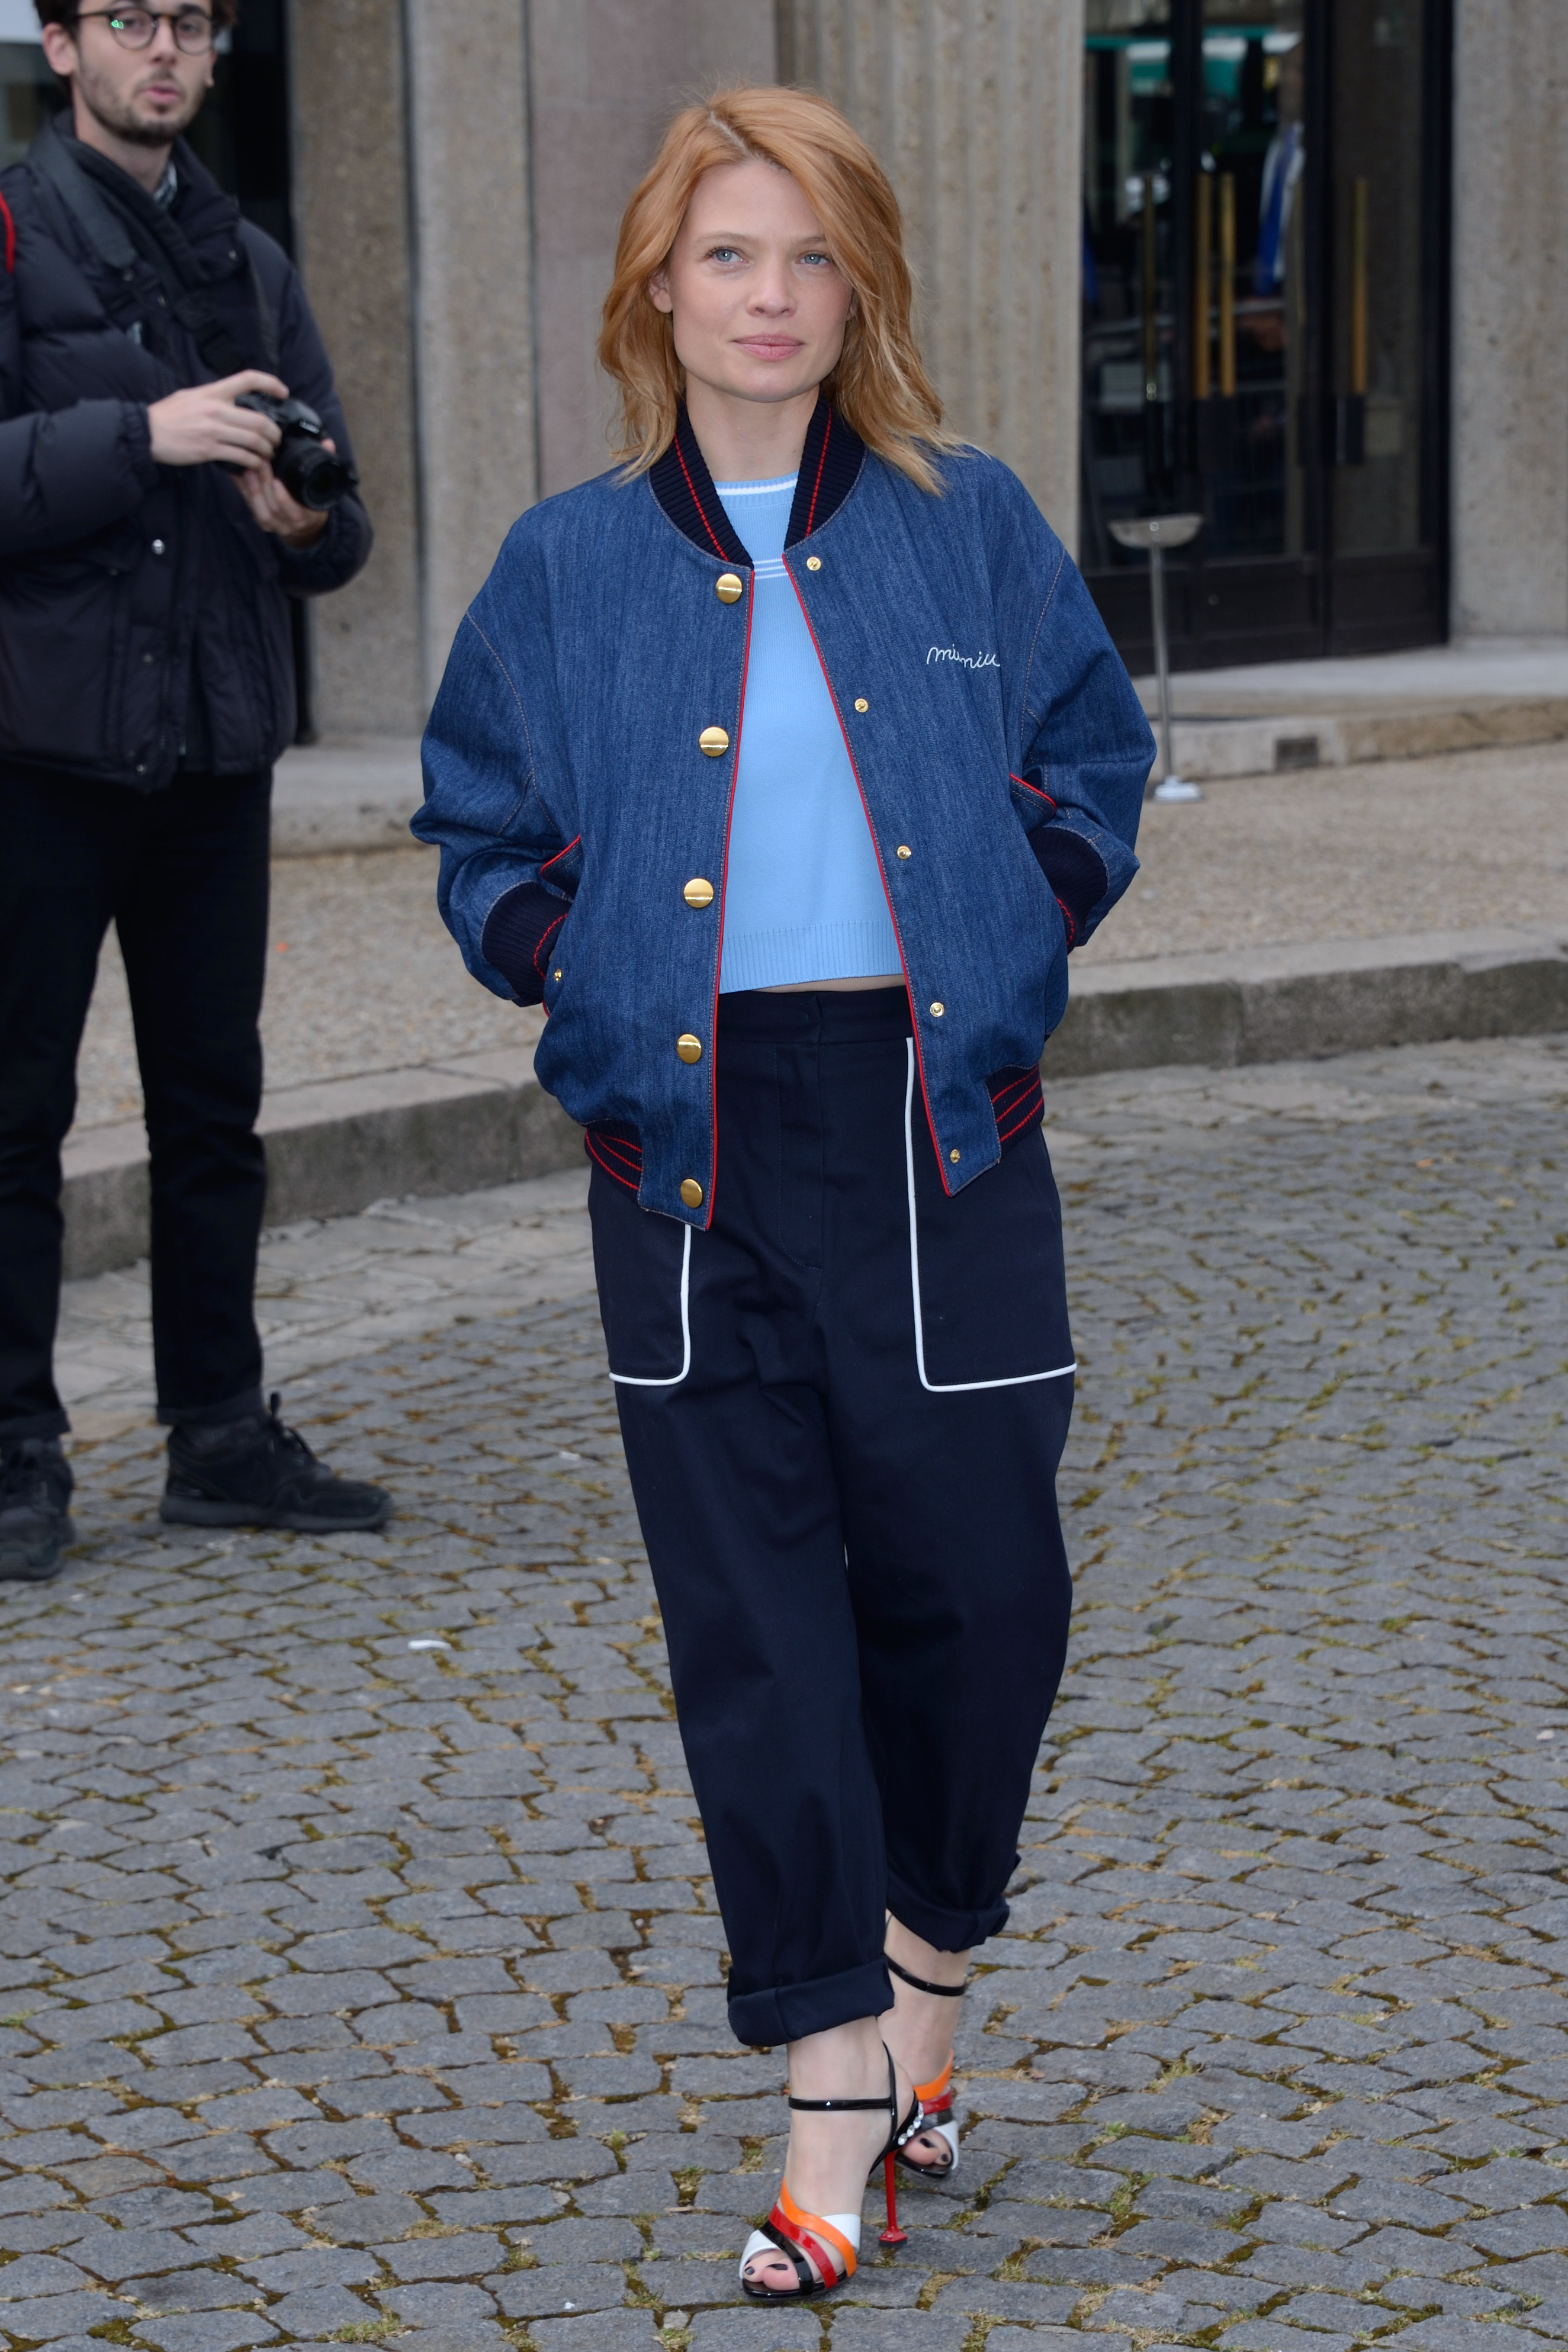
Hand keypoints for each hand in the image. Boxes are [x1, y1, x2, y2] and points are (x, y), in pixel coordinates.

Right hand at [146, 369, 287, 467]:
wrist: (148, 432)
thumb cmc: (168, 415)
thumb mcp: (190, 396)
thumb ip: (213, 397)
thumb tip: (231, 399)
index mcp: (212, 391)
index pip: (247, 379)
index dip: (270, 383)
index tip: (283, 392)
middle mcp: (216, 409)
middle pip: (259, 419)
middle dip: (275, 433)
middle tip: (277, 439)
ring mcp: (213, 430)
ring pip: (254, 440)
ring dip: (267, 450)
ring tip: (268, 454)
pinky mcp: (209, 450)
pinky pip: (241, 457)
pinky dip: (254, 463)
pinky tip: (255, 465)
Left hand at [232, 455, 332, 547]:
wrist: (307, 526)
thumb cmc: (313, 502)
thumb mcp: (322, 487)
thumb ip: (325, 464)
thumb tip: (328, 443)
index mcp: (308, 517)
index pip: (296, 512)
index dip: (284, 500)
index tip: (277, 482)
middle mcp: (291, 525)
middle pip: (274, 508)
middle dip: (265, 485)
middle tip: (260, 463)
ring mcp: (275, 526)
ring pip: (261, 510)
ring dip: (253, 488)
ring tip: (247, 467)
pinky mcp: (262, 523)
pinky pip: (250, 507)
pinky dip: (243, 490)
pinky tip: (237, 474)